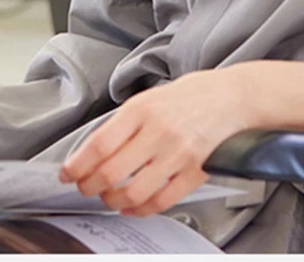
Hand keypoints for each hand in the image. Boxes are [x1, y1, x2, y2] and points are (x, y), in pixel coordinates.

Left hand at [59, 61, 303, 216]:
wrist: (235, 97)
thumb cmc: (194, 94)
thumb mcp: (155, 96)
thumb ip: (127, 121)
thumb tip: (95, 150)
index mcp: (144, 108)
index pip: (99, 144)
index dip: (78, 165)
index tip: (68, 174)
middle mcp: (159, 131)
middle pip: (111, 172)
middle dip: (90, 187)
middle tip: (86, 188)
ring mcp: (178, 153)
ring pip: (133, 192)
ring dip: (113, 200)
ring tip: (110, 197)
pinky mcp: (195, 171)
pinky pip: (161, 201)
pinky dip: (141, 209)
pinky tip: (134, 205)